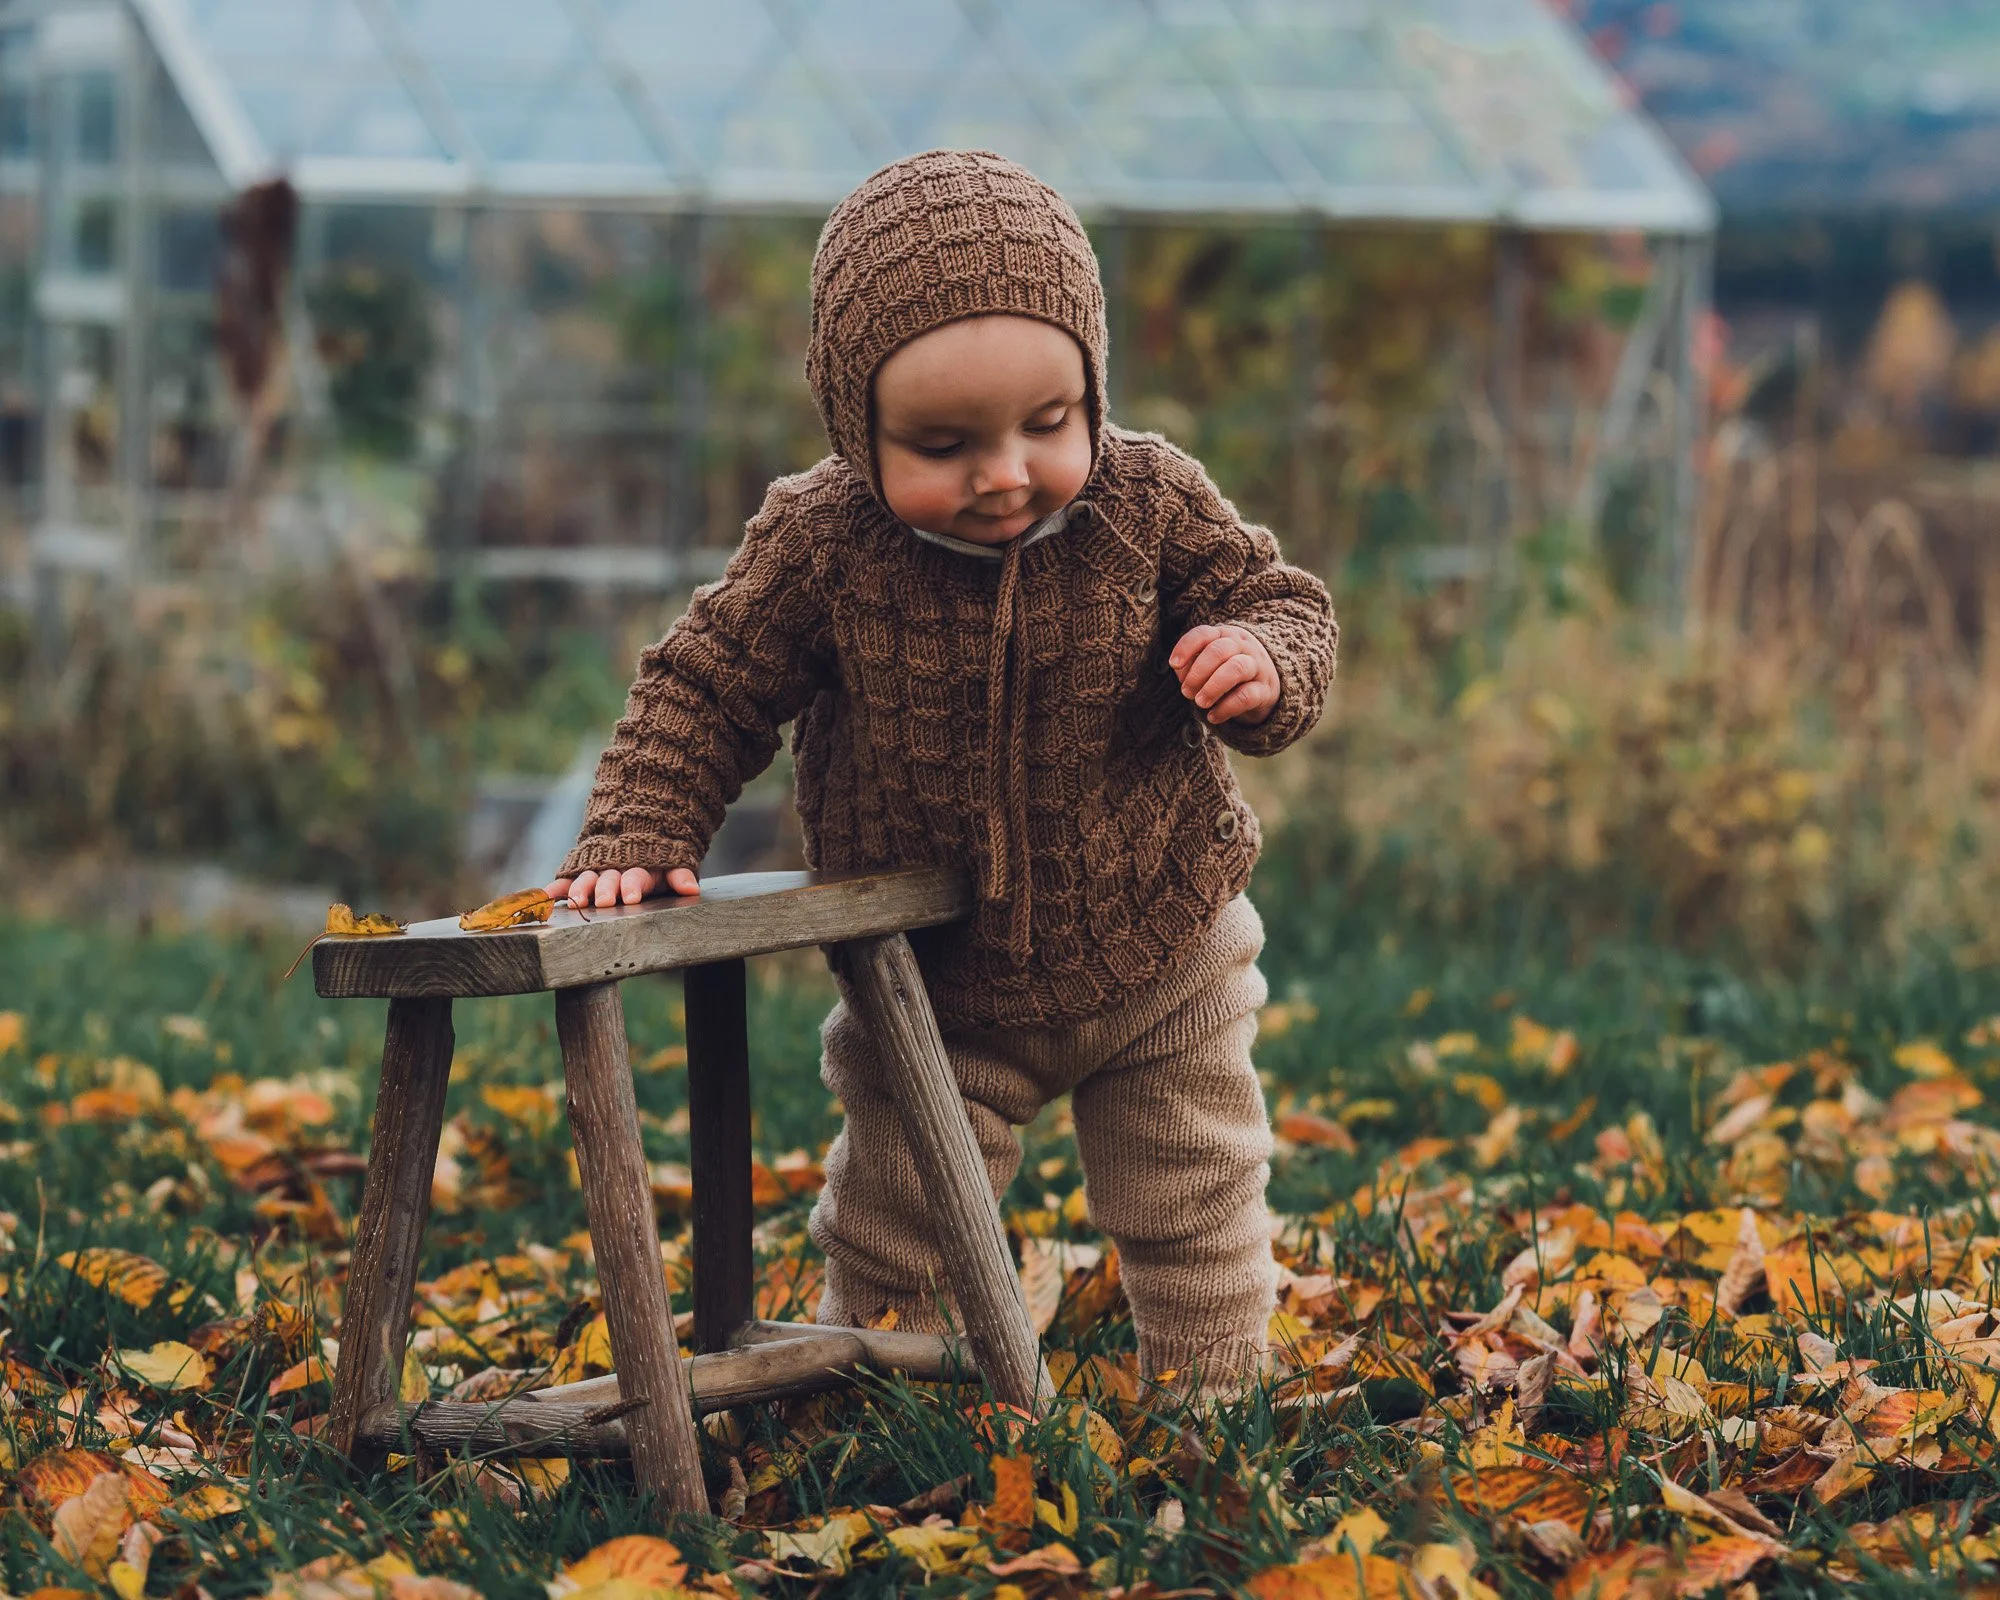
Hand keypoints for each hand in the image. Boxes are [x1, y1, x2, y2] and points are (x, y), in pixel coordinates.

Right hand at [545, 866, 699, 908]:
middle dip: (605, 889)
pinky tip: (546, 896)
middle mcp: (616, 867)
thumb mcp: (673, 861)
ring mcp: (598, 869)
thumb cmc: (658, 856)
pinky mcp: (582, 871)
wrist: (637, 822)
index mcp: (640, 867)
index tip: (630, 897)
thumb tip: (692, 889)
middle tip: (602, 901)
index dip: (633, 885)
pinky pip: (567, 879)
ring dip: (580, 888)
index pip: (636, 876)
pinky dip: (557, 887)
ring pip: (587, 878)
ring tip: (575, 900)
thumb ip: (679, 874)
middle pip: (609, 878)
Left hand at [1168, 623, 1277, 725]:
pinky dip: (1226, 708)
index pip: (1204, 634)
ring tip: (1200, 703)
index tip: (1174, 664)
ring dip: (1213, 687)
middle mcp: (1243, 647)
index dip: (1186, 647)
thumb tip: (1182, 674)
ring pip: (1236, 668)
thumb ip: (1191, 666)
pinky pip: (1246, 696)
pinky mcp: (1265, 690)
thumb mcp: (1208, 666)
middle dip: (1198, 672)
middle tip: (1186, 692)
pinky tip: (1212, 716)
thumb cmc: (1227, 672)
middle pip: (1219, 651)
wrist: (1264, 687)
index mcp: (1224, 636)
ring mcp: (1257, 666)